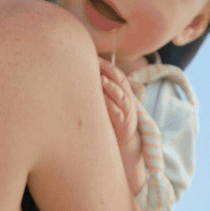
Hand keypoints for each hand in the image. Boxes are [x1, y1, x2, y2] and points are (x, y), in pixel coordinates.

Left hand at [99, 59, 145, 195]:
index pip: (117, 76)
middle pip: (121, 82)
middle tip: (98, 62)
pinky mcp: (125, 128)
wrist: (126, 153)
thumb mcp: (105, 110)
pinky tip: (104, 102)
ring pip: (122, 97)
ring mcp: (128, 115)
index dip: (108, 66)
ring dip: (112, 88)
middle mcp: (128, 103)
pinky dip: (112, 107)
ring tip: (101, 80)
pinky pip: (119, 116)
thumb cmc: (112, 129)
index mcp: (123, 96)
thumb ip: (99, 97)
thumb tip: (82, 84)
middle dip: (110, 71)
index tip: (95, 57)